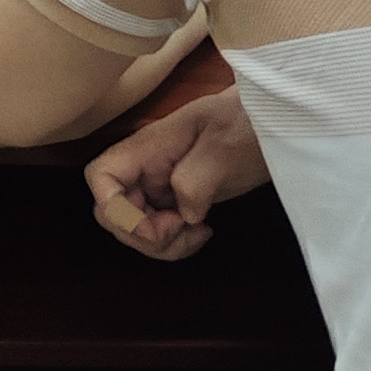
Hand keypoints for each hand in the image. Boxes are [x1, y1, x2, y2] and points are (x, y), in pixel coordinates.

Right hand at [84, 83, 262, 261]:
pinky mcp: (176, 201)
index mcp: (147, 149)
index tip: (154, 227)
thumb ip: (194, 180)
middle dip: (141, 235)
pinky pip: (159, 233)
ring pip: (134, 228)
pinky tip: (203, 231)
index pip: (101, 176)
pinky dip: (176, 243)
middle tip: (181, 229)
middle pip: (112, 212)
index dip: (113, 208)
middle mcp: (145, 169)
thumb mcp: (223, 147)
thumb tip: (183, 214)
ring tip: (198, 232)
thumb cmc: (246, 126)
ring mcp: (158, 187)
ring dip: (162, 245)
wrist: (270, 126)